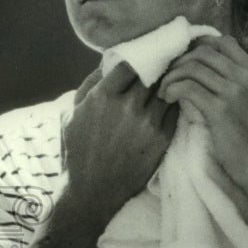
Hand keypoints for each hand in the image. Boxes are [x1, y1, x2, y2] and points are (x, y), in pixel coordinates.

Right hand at [61, 61, 177, 224]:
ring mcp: (147, 122)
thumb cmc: (78, 151)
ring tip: (172, 80)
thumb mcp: (72, 114)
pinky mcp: (162, 138)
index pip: (131, 63)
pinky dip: (174, 103)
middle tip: (166, 60)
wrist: (93, 191)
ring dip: (169, 84)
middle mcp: (127, 105)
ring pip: (167, 90)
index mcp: (103, 96)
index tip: (144, 56)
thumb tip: (108, 62)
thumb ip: (90, 85)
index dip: (139, 58)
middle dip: (158, 67)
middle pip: (153, 73)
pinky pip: (175, 111)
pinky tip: (173, 102)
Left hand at [156, 35, 247, 199]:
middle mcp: (246, 77)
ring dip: (172, 76)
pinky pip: (188, 87)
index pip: (223, 42)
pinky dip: (172, 89)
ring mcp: (235, 92)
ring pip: (193, 67)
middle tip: (167, 78)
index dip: (197, 46)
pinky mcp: (221, 109)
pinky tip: (168, 99)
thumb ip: (233, 85)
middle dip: (179, 61)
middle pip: (204, 51)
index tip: (182, 61)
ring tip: (164, 92)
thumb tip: (201, 72)